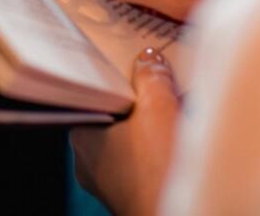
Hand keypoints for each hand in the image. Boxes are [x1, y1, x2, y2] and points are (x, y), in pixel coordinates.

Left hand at [72, 48, 179, 215]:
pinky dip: (158, 148)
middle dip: (139, 100)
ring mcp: (109, 180)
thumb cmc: (157, 169)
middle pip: (115, 115)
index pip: (94, 94)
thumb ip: (151, 76)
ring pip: (130, 140)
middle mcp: (88, 159)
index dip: (115, 77)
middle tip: (160, 82)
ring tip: (176, 108)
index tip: (133, 62)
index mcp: (81, 132)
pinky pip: (143, 161)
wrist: (174, 215)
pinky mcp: (131, 194)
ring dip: (152, 125)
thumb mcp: (157, 106)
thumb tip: (150, 60)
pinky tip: (178, 139)